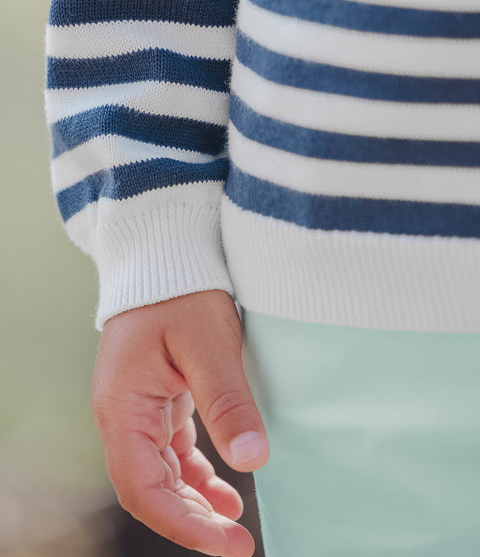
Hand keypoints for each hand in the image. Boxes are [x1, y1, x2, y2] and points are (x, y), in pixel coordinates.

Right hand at [91, 289, 269, 556]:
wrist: (165, 256)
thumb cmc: (181, 291)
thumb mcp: (207, 344)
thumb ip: (227, 401)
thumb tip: (253, 460)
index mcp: (122, 406)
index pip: (143, 487)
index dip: (182, 524)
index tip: (227, 543)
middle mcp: (123, 414)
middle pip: (150, 488)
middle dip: (191, 521)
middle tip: (238, 544)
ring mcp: (139, 407)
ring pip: (161, 473)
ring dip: (194, 502)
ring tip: (232, 525)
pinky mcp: (158, 398)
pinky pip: (172, 449)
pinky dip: (197, 473)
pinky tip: (224, 487)